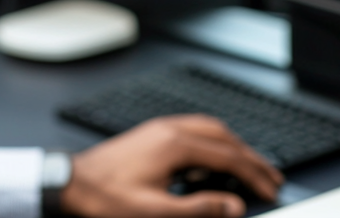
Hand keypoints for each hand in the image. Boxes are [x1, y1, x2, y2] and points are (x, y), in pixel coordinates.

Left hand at [59, 114, 283, 217]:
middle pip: (224, 138)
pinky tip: (213, 159)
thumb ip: (198, 209)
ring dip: (234, 147)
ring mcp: (159, 129)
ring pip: (210, 129)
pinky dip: (214, 143)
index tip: (270, 190)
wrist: (69, 183)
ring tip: (250, 167)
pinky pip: (193, 130)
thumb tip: (232, 206)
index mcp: (175, 145)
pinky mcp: (151, 134)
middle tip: (270, 178)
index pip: (229, 157)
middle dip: (252, 158)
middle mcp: (169, 130)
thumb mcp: (154, 212)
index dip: (254, 175)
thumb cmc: (104, 198)